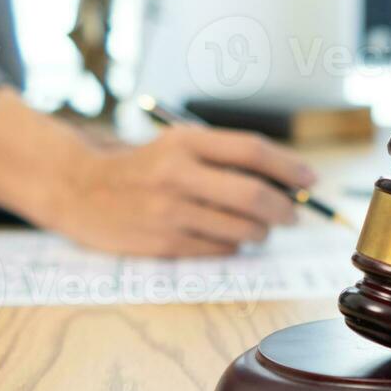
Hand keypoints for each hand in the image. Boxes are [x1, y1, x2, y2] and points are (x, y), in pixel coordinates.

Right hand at [49, 125, 315, 255]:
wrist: (80, 189)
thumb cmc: (145, 166)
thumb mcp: (181, 145)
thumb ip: (227, 158)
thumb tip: (289, 182)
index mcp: (186, 141)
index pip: (253, 151)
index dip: (289, 167)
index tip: (310, 180)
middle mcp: (177, 173)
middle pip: (254, 195)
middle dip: (284, 208)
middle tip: (293, 214)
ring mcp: (169, 211)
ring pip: (242, 229)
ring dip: (261, 232)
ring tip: (258, 227)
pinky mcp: (163, 243)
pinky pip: (220, 249)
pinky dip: (233, 246)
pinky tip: (225, 237)